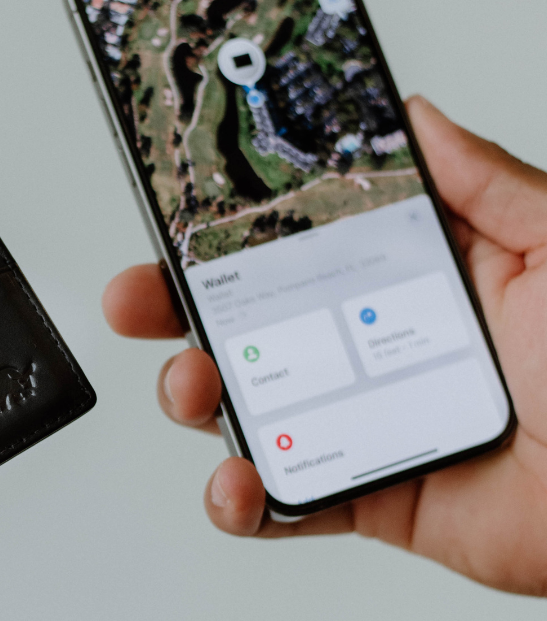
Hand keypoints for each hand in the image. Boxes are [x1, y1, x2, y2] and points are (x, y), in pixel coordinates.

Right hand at [104, 96, 546, 596]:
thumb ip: (484, 181)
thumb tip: (414, 116)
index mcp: (403, 279)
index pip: (292, 244)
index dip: (225, 230)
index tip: (175, 216)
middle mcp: (366, 345)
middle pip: (243, 320)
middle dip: (171, 307)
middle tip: (137, 297)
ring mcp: (357, 422)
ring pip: (244, 405)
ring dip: (192, 392)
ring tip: (194, 383)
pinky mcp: (365, 495)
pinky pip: (284, 504)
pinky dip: (242, 501)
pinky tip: (239, 484)